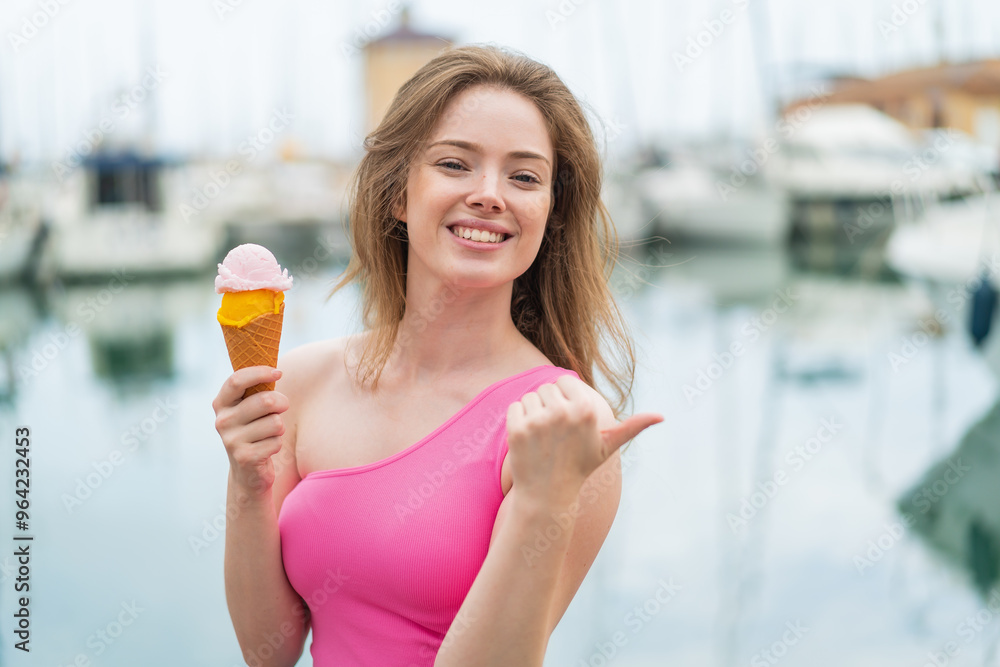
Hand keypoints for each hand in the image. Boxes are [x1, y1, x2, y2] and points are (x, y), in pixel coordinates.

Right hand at [212, 366, 288, 496]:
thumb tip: (276, 369)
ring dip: (279, 428)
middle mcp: (222, 421)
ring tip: (269, 434)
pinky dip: (277, 444)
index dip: (260, 373)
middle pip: (266, 400)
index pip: (237, 380)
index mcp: (221, 403)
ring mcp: (231, 440)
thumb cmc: (254, 430)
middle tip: (280, 409)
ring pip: (275, 422)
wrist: (247, 472)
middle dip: (282, 403)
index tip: (278, 373)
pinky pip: (277, 441)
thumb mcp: (249, 408)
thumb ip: (256, 389)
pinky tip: (266, 449)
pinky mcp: (245, 457)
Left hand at [505, 375, 662, 508]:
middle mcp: (562, 412)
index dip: (565, 398)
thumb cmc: (580, 467)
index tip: (568, 419)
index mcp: (585, 410)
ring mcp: (538, 421)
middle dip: (548, 405)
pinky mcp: (517, 429)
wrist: (548, 495)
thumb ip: (633, 427)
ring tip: (542, 436)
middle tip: (554, 432)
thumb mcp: (608, 446)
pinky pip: (515, 407)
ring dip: (533, 412)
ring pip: (530, 397)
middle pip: (547, 388)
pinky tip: (528, 439)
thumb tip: (662, 416)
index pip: (566, 381)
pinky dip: (518, 420)